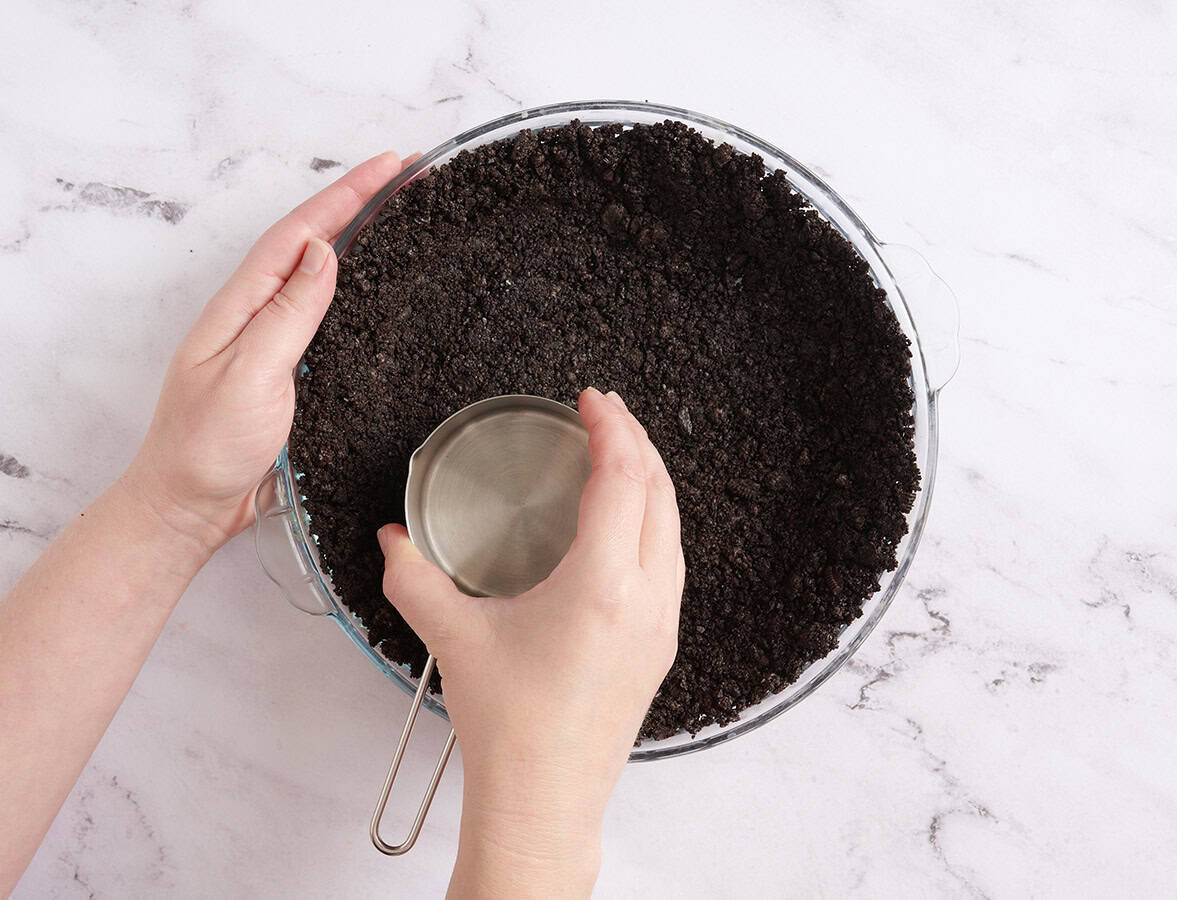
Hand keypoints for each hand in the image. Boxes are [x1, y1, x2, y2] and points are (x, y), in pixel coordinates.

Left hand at [124, 152, 411, 554]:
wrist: (190, 504)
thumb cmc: (207, 445)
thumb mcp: (250, 374)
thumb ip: (288, 313)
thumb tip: (323, 251)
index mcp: (241, 305)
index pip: (300, 232)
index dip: (346, 194)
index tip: (391, 165)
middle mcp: (255, 313)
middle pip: (310, 241)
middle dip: (357, 202)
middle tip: (406, 177)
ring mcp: (271, 341)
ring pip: (319, 274)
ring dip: (359, 239)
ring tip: (400, 214)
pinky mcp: (288, 370)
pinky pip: (325, 315)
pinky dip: (354, 289)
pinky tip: (375, 288)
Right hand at [378, 388, 683, 896]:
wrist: (545, 801)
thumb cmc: (510, 728)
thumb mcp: (454, 638)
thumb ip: (414, 579)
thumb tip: (392, 541)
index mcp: (602, 585)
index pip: (622, 479)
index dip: (611, 428)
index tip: (593, 399)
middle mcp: (645, 598)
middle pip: (659, 493)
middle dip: (637, 441)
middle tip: (606, 413)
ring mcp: (660, 624)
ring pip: (673, 527)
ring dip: (651, 480)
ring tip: (620, 454)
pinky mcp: (659, 646)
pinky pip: (671, 561)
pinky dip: (654, 521)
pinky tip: (627, 522)